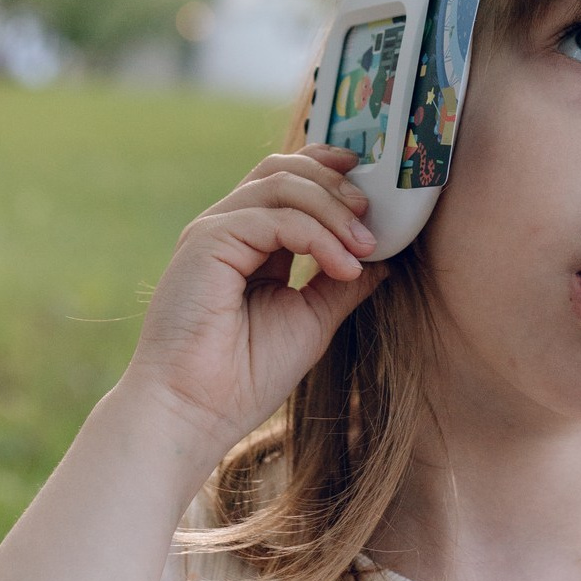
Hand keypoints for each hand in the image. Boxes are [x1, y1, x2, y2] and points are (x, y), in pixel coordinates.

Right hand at [122, 146, 381, 472]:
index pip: (286, 182)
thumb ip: (341, 283)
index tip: (372, 189)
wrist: (196, 411)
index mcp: (248, 243)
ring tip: (364, 245)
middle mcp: (228, 229)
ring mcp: (214, 231)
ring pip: (280, 184)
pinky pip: (275, 219)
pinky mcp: (208, 241)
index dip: (328, 172)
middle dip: (334, 182)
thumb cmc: (245, 376)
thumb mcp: (312, 319)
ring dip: (332, 209)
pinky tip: (343, 267)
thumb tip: (385, 259)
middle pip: (282, 169)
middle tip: (372, 214)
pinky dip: (318, 236)